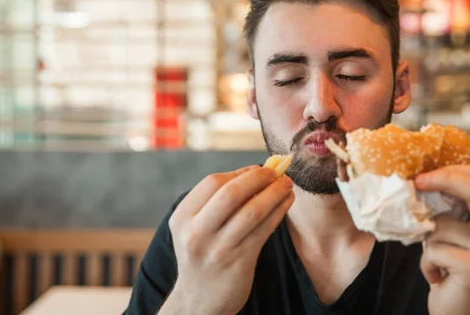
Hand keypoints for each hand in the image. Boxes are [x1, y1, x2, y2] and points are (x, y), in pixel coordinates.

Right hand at [161, 165, 294, 314]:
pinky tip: (286, 202)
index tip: (259, 168)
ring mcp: (218, 248)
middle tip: (277, 172)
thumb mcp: (196, 228)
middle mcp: (196, 232)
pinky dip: (279, 210)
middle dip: (259, 178)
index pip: (212, 182)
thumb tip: (256, 170)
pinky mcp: (239, 261)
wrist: (200, 301)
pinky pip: (265, 229)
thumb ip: (218, 201)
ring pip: (253, 210)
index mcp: (183, 217)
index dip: (239, 172)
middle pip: (231, 192)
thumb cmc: (203, 255)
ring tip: (286, 184)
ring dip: (275, 192)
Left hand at [415, 165, 469, 314]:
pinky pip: (434, 250)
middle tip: (418, 182)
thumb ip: (448, 207)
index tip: (424, 174)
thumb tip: (419, 177)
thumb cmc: (451, 264)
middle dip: (442, 180)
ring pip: (441, 225)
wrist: (463, 309)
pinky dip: (426, 263)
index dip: (452, 170)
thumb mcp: (453, 230)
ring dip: (427, 240)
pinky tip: (438, 274)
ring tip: (437, 256)